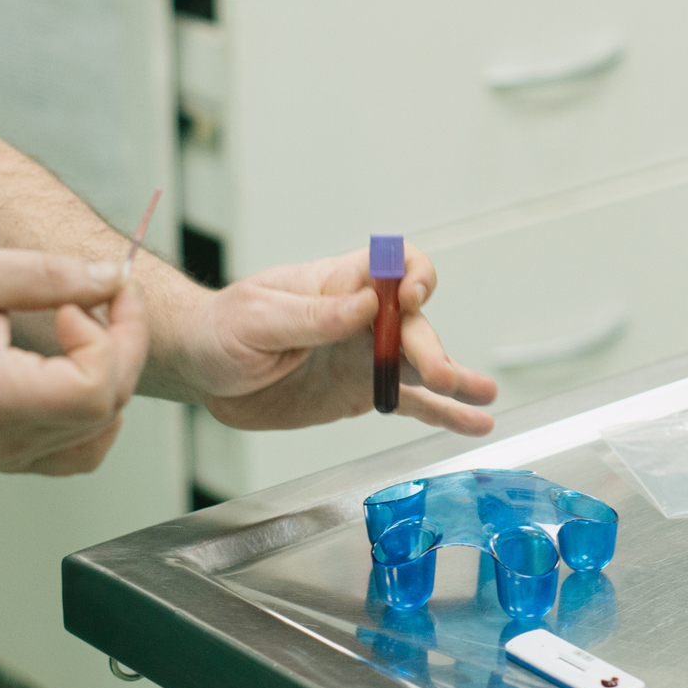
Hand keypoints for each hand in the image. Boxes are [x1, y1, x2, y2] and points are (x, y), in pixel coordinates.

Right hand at [0, 248, 148, 473]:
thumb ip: (51, 275)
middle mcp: (9, 441)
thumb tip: (117, 277)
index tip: (85, 297)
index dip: (112, 336)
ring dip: (113, 372)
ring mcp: (11, 458)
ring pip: (102, 428)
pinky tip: (80, 369)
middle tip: (105, 294)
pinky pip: (80, 451)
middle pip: (109, 404)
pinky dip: (98, 412)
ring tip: (82, 327)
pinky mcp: (10, 458)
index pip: (97, 386)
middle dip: (124, 342)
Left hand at [187, 243, 496, 433]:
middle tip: (437, 373)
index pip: (391, 264)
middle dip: (430, 346)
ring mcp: (365, 355)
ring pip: (421, 363)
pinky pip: (409, 401)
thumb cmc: (223, 328)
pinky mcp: (361, 392)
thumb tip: (363, 307)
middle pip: (413, 323)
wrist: (203, 369)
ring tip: (484, 395)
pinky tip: (472, 423)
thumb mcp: (257, 318)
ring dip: (455, 377)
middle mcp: (361, 317)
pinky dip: (442, 412)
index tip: (408, 298)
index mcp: (337, 284)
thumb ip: (311, 316)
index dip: (410, 275)